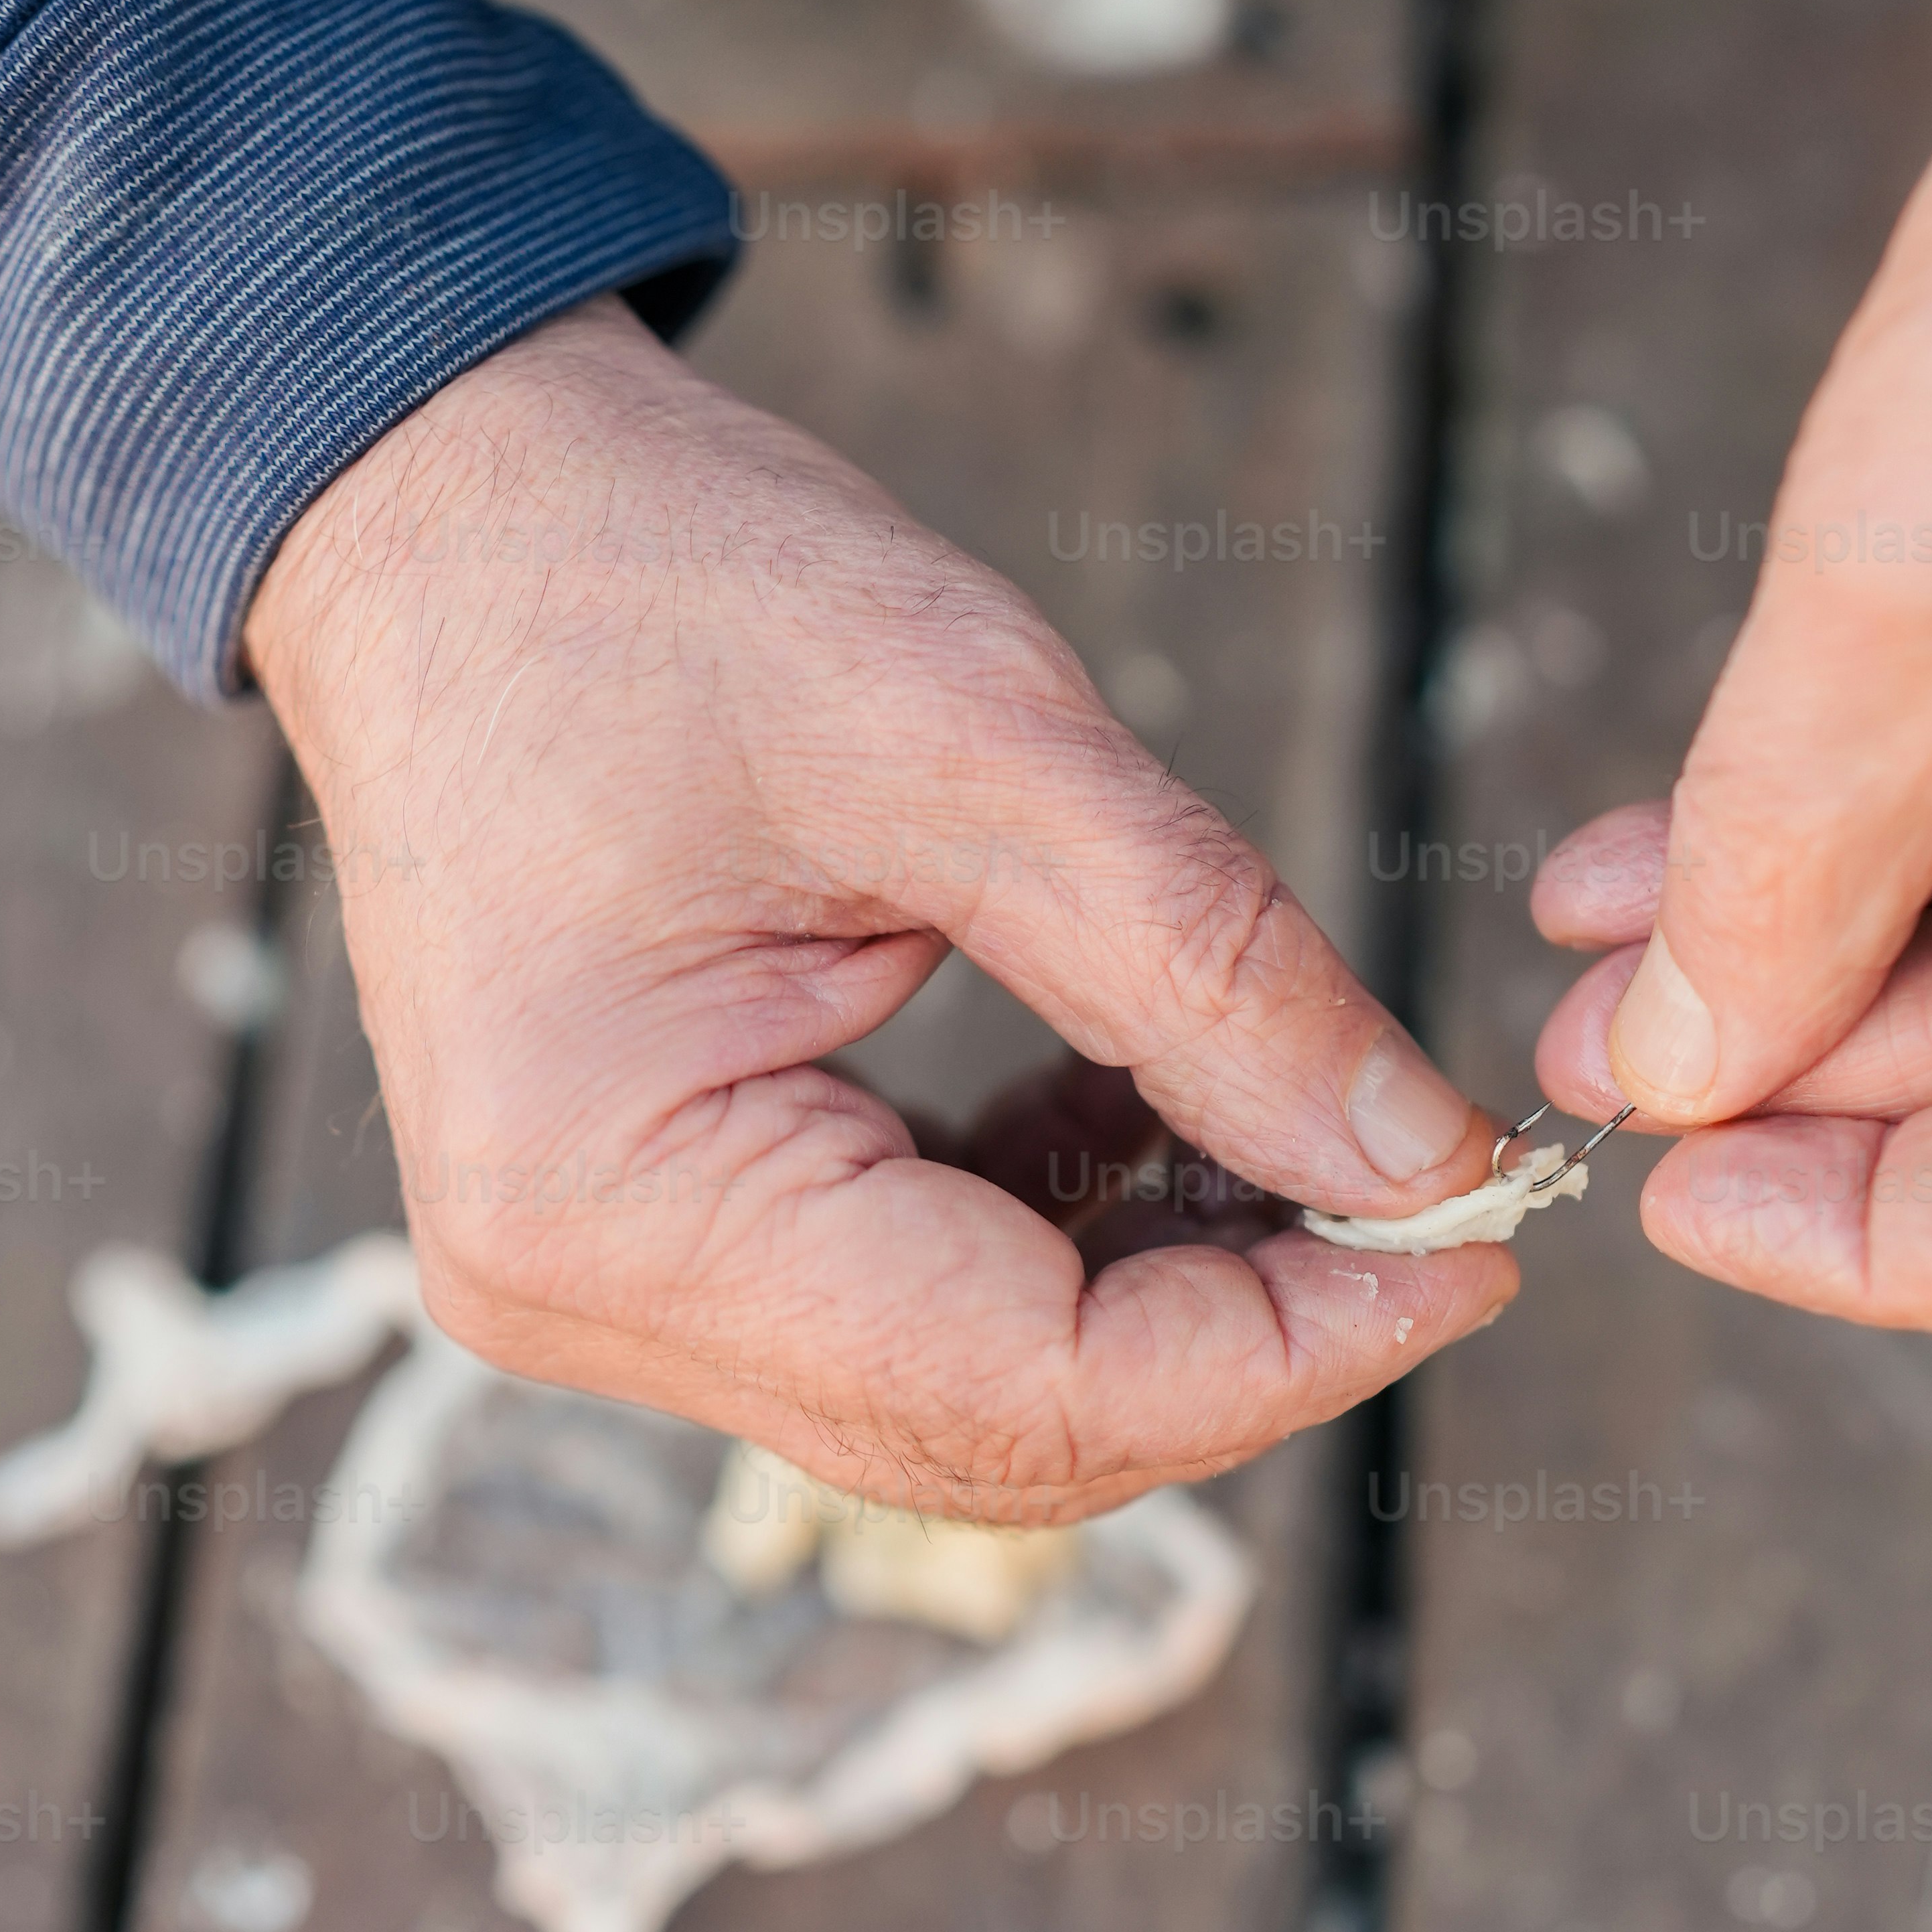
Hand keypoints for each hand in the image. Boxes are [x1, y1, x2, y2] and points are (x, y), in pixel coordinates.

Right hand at [245, 298, 1512, 1512]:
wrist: (450, 505)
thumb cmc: (661, 578)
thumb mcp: (978, 738)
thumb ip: (1214, 974)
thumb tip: (1427, 1160)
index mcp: (613, 1197)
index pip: (1028, 1387)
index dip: (1289, 1344)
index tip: (1481, 1244)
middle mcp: (580, 1291)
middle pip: (1000, 1426)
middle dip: (1246, 1330)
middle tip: (1439, 1193)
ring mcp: (601, 1278)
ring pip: (969, 1389)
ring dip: (1164, 1285)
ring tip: (1310, 1127)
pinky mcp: (649, 1226)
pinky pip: (906, 1303)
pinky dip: (1060, 1228)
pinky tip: (1147, 1099)